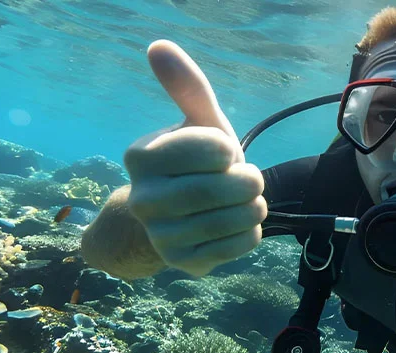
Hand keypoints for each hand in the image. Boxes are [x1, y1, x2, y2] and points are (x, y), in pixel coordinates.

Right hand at [123, 40, 266, 276]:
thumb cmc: (194, 161)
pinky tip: (236, 225)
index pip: (213, 147)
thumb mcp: (195, 123)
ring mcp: (161, 235)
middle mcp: (142, 198)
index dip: (228, 149)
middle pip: (226, 186)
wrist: (175, 216)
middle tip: (243, 178)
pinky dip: (251, 232)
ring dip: (254, 206)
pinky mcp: (183, 263)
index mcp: (141, 156)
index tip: (220, 153)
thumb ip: (186, 87)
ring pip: (237, 217)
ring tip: (242, 200)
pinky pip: (241, 244)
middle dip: (248, 180)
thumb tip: (159, 46)